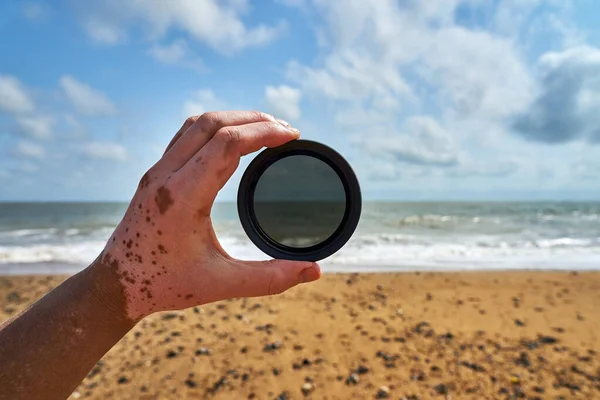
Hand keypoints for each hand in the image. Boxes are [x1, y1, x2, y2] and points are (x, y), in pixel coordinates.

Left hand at [93, 111, 321, 320]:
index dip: (265, 132)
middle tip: (286, 129)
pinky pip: (186, 135)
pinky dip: (215, 128)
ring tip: (264, 127)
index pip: (228, 143)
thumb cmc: (166, 284)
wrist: (116, 286)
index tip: (293, 135)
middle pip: (213, 123)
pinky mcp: (154, 174)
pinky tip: (232, 138)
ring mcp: (157, 172)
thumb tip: (314, 272)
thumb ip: (271, 278)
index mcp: (183, 196)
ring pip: (197, 124)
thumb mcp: (222, 284)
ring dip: (233, 118)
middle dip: (255, 119)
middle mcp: (166, 176)